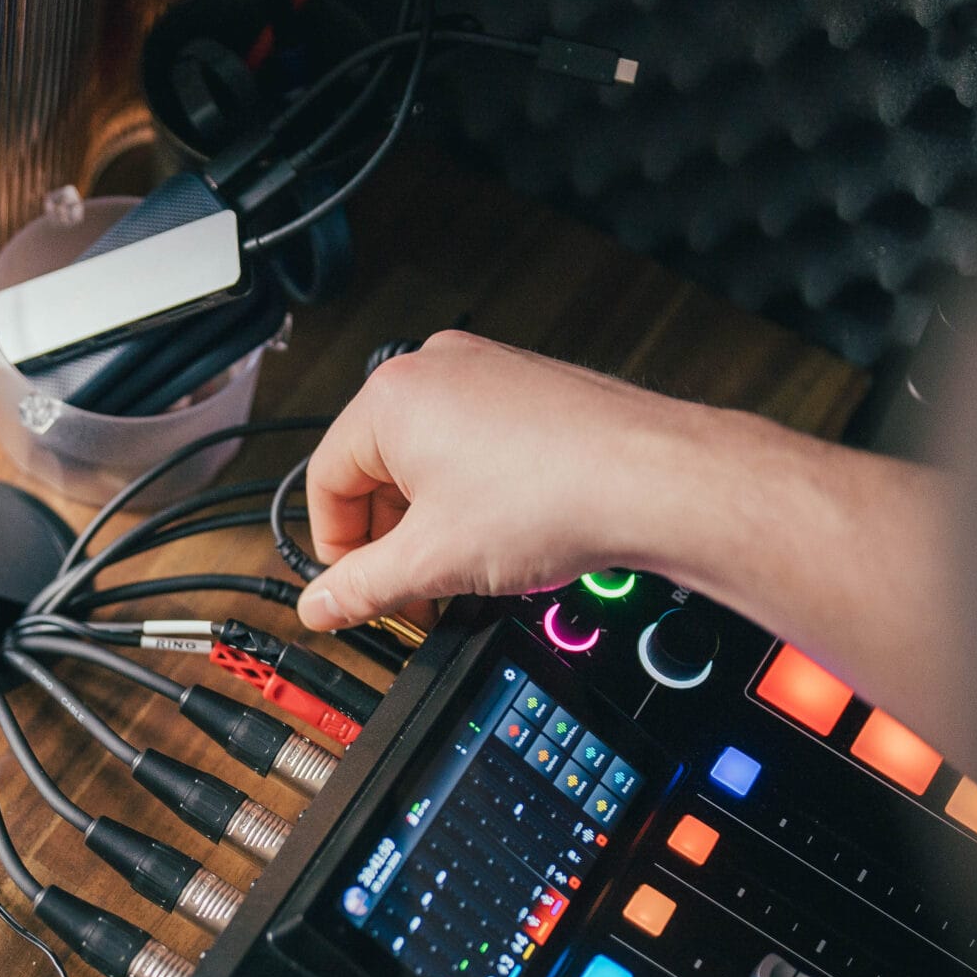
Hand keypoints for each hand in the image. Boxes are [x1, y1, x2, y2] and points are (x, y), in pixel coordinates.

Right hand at [294, 330, 711, 630]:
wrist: (656, 481)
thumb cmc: (556, 496)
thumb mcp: (432, 562)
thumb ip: (361, 588)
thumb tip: (321, 606)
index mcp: (391, 398)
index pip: (327, 482)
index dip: (336, 551)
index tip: (353, 590)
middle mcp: (434, 369)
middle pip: (375, 469)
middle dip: (390, 540)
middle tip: (410, 591)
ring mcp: (486, 372)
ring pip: (426, 459)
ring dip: (431, 521)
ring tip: (461, 567)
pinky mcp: (528, 387)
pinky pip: (473, 443)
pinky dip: (472, 493)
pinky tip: (501, 535)